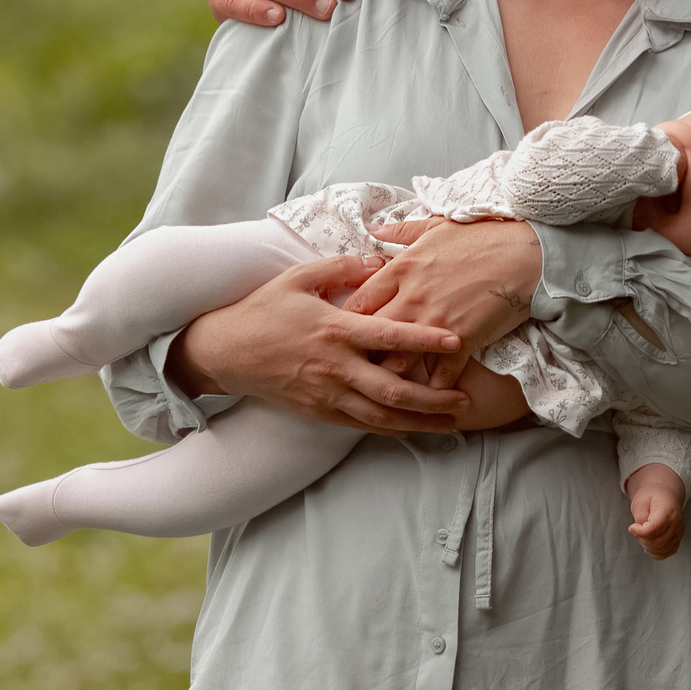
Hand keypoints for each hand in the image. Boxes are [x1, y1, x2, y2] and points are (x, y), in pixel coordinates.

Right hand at [167, 255, 470, 434]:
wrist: (224, 351)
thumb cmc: (263, 309)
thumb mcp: (299, 277)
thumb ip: (343, 267)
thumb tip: (381, 260)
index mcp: (335, 329)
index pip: (389, 336)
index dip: (425, 339)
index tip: (457, 340)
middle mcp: (335, 366)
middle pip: (394, 389)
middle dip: (434, 397)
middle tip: (466, 399)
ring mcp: (326, 393)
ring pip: (381, 415)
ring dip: (419, 421)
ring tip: (452, 421)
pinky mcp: (318, 411)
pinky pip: (360, 425)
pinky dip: (390, 429)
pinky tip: (413, 428)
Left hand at [347, 219, 541, 390]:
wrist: (525, 254)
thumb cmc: (481, 237)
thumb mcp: (436, 225)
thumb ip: (401, 231)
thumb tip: (373, 228)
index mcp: (401, 269)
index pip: (358, 302)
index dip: (348, 321)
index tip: (346, 332)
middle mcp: (411, 298)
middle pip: (370, 338)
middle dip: (361, 354)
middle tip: (358, 366)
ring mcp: (436, 323)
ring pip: (397, 362)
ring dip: (392, 376)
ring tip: (386, 389)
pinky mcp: (462, 341)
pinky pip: (438, 376)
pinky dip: (432, 388)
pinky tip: (427, 396)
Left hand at [625, 463, 685, 559]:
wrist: (664, 494)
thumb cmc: (652, 496)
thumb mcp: (640, 501)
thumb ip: (639, 517)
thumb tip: (640, 533)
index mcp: (667, 510)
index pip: (654, 528)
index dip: (640, 532)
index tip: (632, 527)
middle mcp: (676, 522)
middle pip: (657, 541)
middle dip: (642, 539)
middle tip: (637, 530)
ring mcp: (679, 532)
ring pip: (662, 549)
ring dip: (648, 546)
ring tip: (643, 535)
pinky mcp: (678, 538)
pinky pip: (668, 552)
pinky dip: (656, 552)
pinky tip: (649, 545)